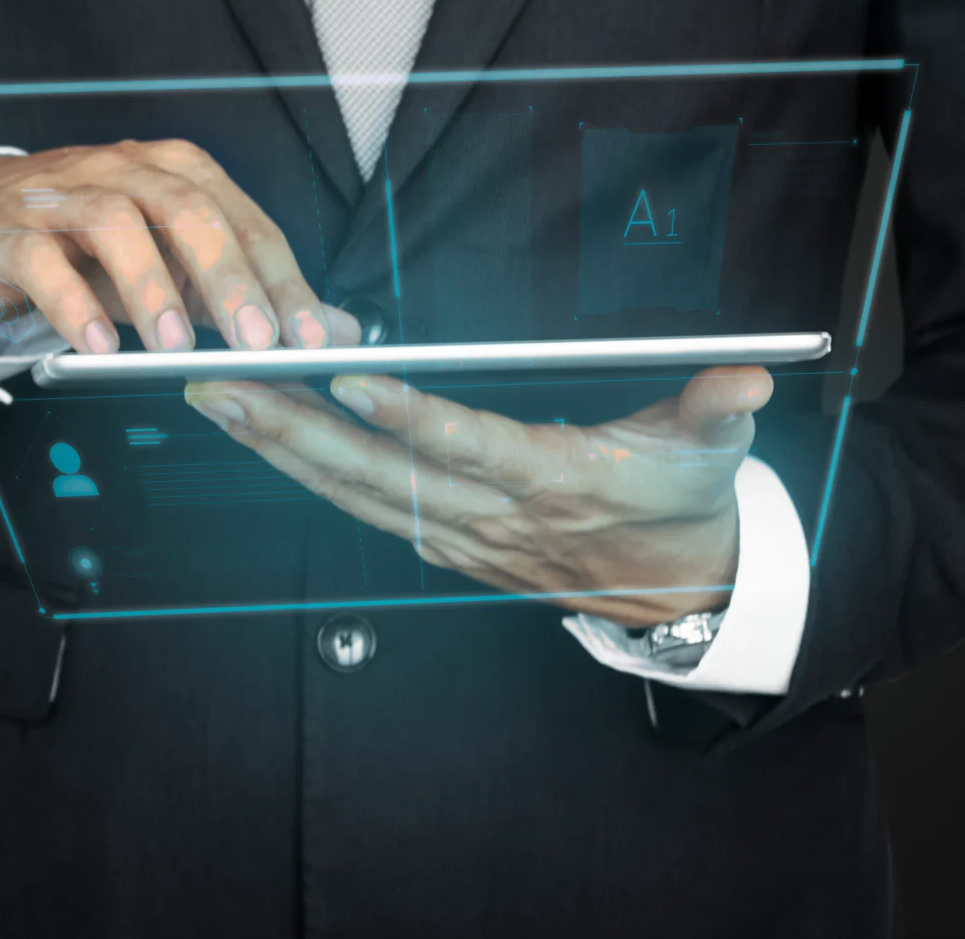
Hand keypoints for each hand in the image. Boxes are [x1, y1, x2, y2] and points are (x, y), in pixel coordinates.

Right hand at [0, 140, 360, 353]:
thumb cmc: (82, 245)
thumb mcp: (170, 265)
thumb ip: (240, 292)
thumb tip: (332, 329)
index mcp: (174, 173)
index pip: (242, 221)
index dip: (281, 279)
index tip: (310, 337)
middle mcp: (123, 172)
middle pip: (187, 211)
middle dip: (228, 279)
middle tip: (256, 342)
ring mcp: (63, 198)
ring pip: (116, 225)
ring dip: (152, 288)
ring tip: (174, 348)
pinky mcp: (10, 234)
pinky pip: (44, 262)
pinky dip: (74, 304)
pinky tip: (99, 347)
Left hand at [184, 366, 773, 626]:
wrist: (678, 587)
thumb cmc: (685, 500)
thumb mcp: (716, 451)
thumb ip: (718, 409)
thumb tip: (746, 378)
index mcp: (552, 480)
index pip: (468, 445)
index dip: (409, 415)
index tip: (351, 378)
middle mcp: (489, 513)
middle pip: (378, 470)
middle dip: (294, 428)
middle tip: (226, 385)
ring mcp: (455, 532)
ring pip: (351, 488)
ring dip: (278, 446)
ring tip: (217, 399)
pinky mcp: (437, 539)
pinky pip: (355, 503)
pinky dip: (301, 469)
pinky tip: (257, 434)